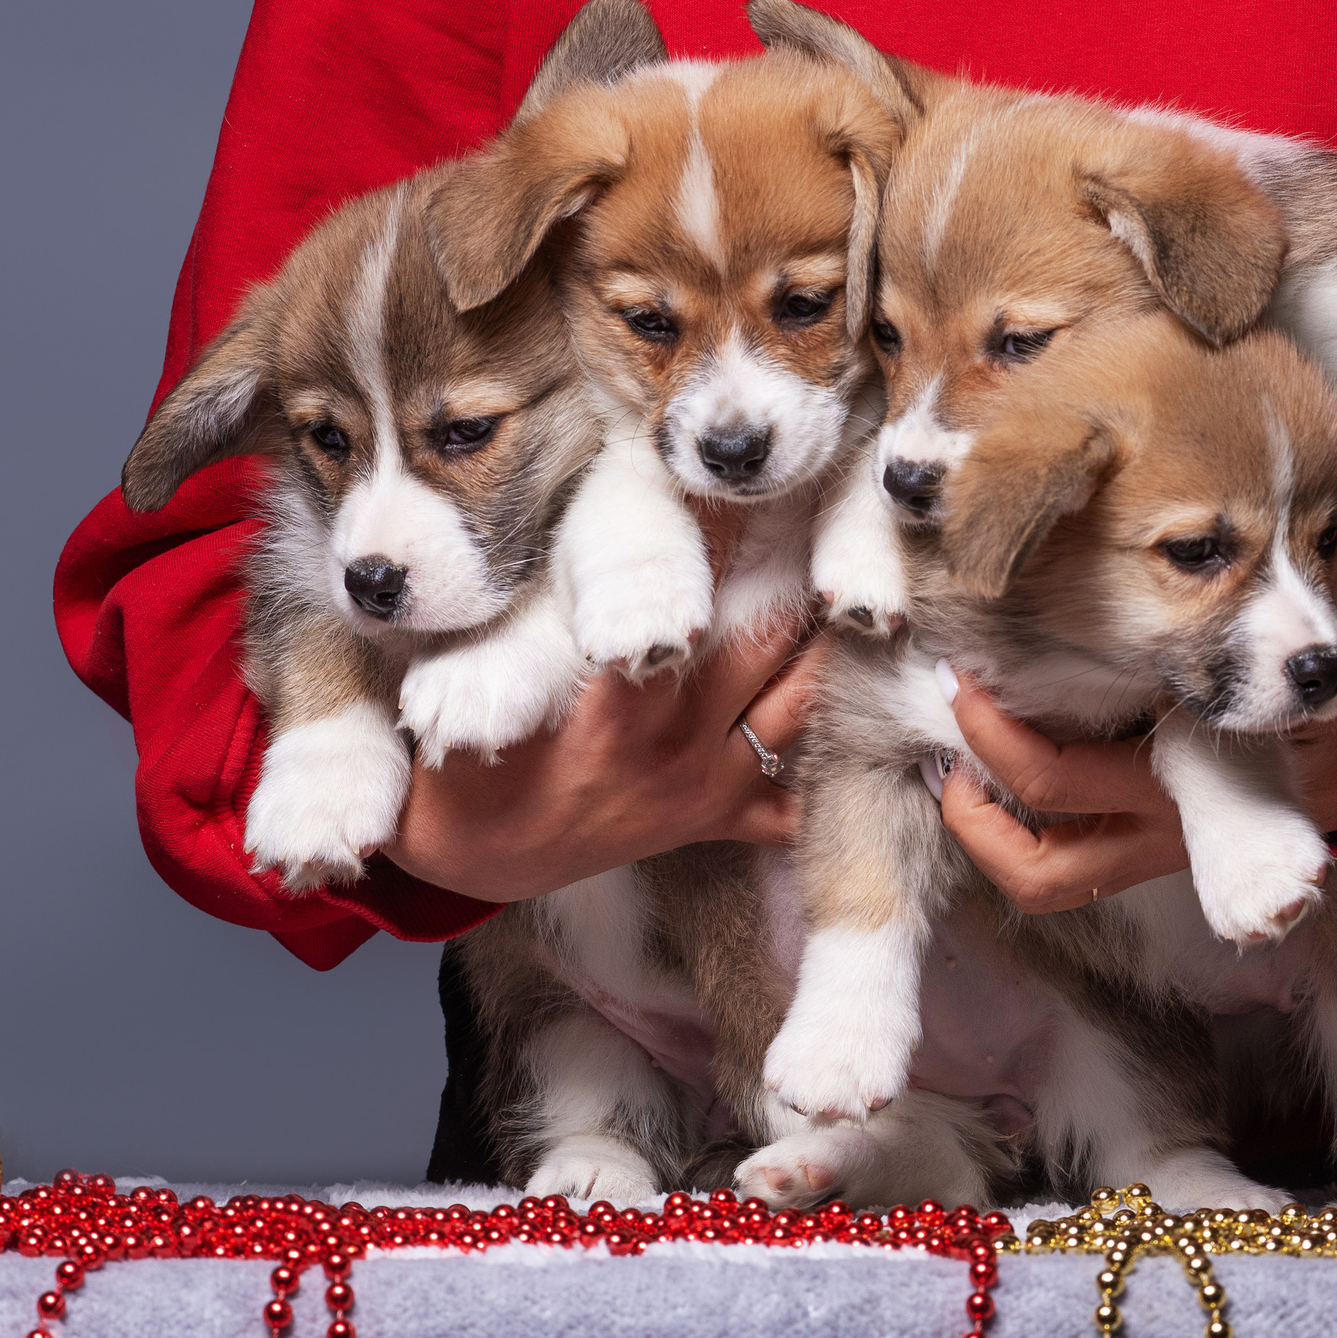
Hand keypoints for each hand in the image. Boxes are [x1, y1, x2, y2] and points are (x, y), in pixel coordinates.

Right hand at [384, 510, 831, 901]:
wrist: (470, 854)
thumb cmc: (472, 752)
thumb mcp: (492, 680)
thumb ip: (545, 618)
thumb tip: (601, 521)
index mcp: (619, 708)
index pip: (685, 603)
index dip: (718, 536)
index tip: (743, 483)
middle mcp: (678, 746)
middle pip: (766, 646)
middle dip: (795, 578)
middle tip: (825, 515)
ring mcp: (707, 785)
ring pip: (802, 706)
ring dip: (829, 648)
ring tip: (857, 586)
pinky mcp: (717, 819)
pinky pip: (797, 799)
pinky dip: (831, 762)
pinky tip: (865, 715)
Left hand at [938, 668, 1336, 913]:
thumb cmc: (1319, 710)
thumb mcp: (1287, 683)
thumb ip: (1251, 660)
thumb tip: (1203, 611)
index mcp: (1179, 787)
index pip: (1055, 782)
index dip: (993, 739)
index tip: (959, 683)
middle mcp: (1156, 834)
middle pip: (1038, 863)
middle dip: (973, 805)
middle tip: (950, 731)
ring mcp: (1150, 855)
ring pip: (1049, 882)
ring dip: (990, 838)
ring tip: (958, 771)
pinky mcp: (1146, 853)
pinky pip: (1067, 866)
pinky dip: (1021, 829)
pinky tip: (999, 773)